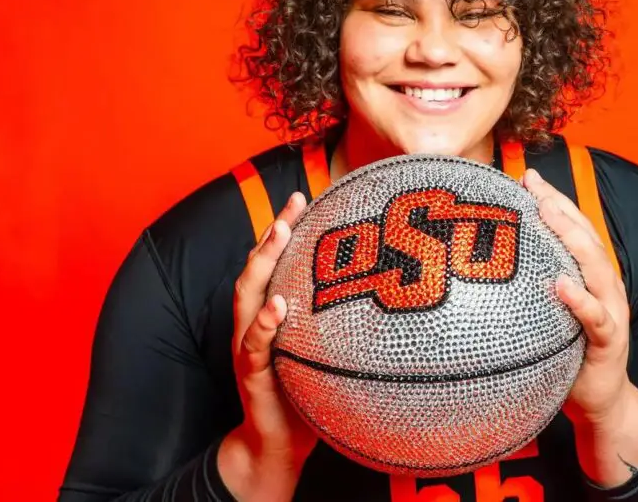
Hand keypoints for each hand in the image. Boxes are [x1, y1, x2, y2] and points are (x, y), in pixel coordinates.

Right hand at [218, 192, 317, 500]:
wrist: (280, 442)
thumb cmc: (308, 388)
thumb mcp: (326, 345)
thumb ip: (340, 317)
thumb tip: (390, 286)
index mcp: (272, 311)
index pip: (276, 260)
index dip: (287, 226)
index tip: (306, 195)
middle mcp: (255, 321)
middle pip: (258, 266)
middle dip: (273, 232)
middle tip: (292, 204)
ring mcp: (248, 345)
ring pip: (247, 295)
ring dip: (262, 262)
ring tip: (279, 234)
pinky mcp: (251, 373)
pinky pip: (254, 344)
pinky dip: (263, 323)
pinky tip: (277, 306)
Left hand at [522, 169, 632, 430]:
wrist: (601, 400)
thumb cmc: (568, 350)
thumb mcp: (549, 310)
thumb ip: (533, 283)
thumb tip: (488, 261)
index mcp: (590, 275)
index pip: (574, 227)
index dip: (553, 200)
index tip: (527, 177)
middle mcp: (604, 286)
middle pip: (585, 236)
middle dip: (559, 206)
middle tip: (534, 185)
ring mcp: (610, 311)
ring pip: (595, 267)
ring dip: (571, 238)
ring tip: (547, 214)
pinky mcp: (608, 341)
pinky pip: (595, 317)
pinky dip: (580, 299)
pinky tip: (561, 285)